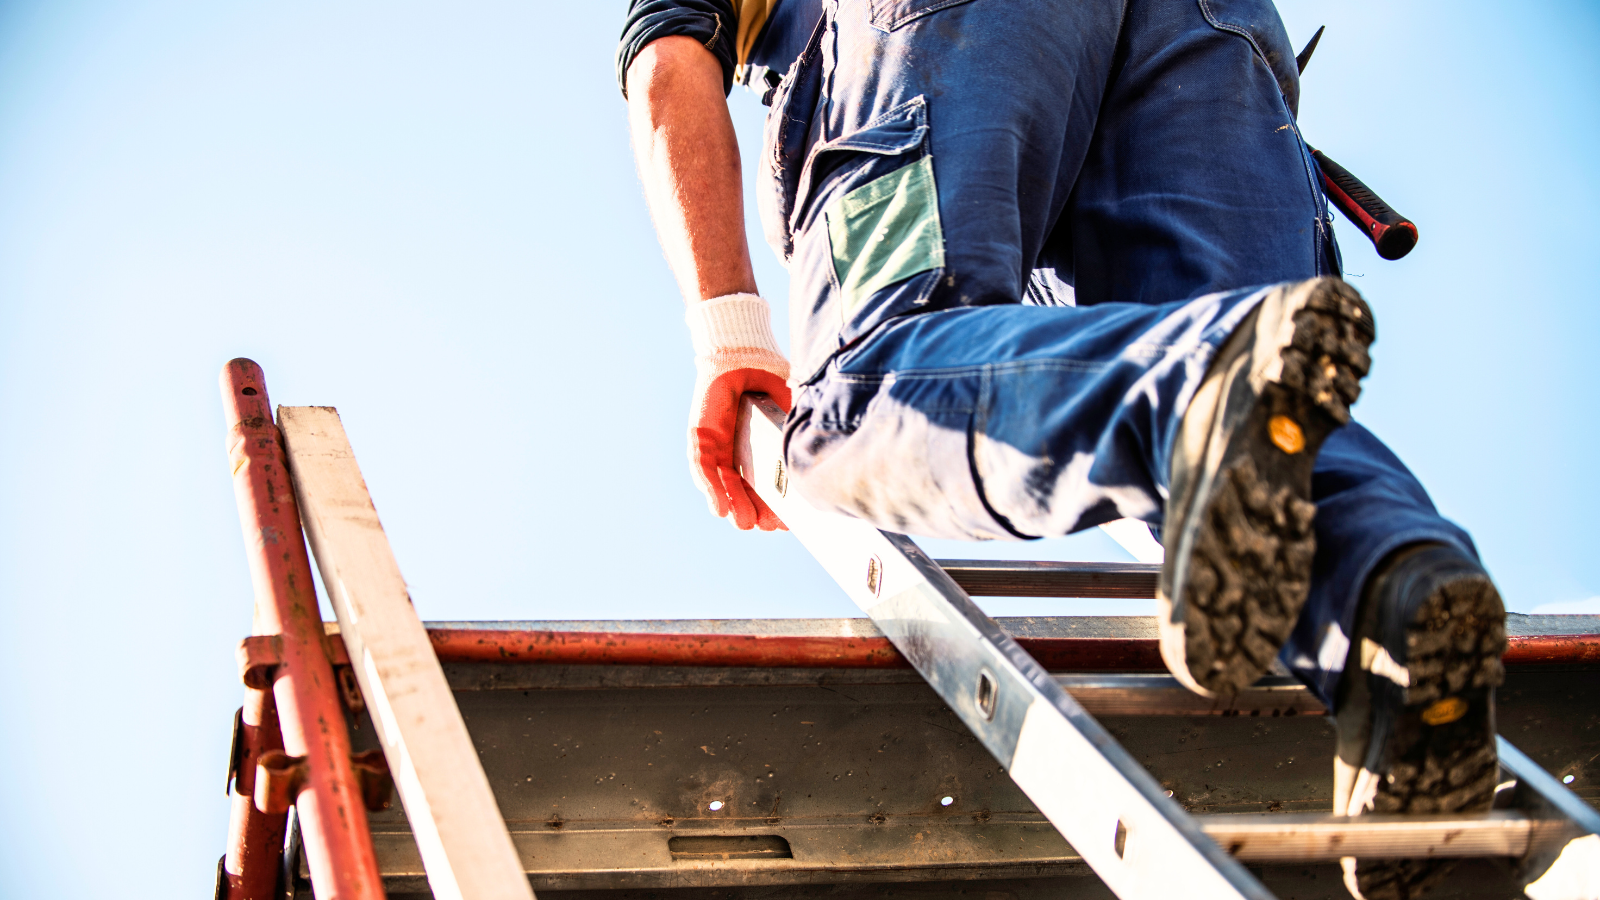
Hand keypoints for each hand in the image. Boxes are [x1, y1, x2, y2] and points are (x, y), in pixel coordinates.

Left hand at [686, 295, 790, 530]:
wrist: (744, 353)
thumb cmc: (768, 380)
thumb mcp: (788, 414)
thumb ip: (796, 435)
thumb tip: (815, 461)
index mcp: (756, 448)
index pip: (763, 483)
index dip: (773, 503)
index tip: (785, 522)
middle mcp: (735, 451)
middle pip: (742, 489)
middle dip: (756, 509)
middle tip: (770, 527)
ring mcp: (716, 445)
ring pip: (722, 484)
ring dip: (734, 505)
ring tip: (748, 524)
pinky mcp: (700, 436)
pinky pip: (703, 467)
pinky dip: (711, 488)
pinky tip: (721, 508)